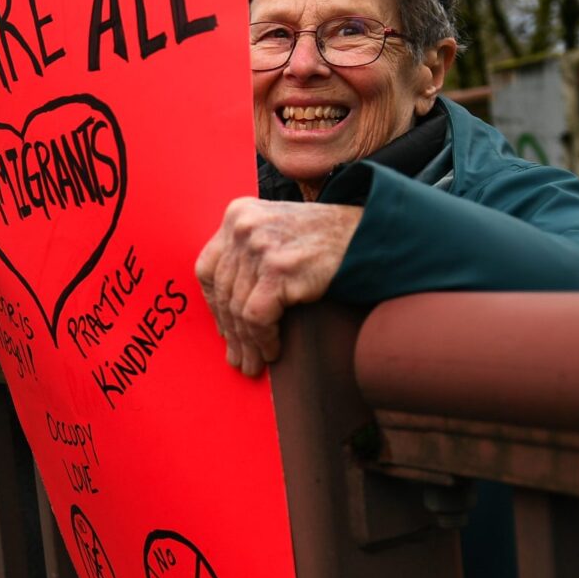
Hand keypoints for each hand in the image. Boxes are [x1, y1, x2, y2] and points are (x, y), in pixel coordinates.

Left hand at [194, 198, 360, 376]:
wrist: (370, 236)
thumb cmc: (326, 240)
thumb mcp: (276, 232)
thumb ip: (247, 254)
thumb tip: (224, 308)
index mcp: (237, 214)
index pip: (208, 268)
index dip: (214, 304)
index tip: (224, 328)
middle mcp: (243, 226)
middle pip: (223, 292)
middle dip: (230, 331)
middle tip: (237, 357)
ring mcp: (260, 246)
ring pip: (238, 308)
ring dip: (246, 343)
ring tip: (253, 363)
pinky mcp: (278, 269)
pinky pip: (257, 317)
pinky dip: (263, 339)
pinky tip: (272, 351)